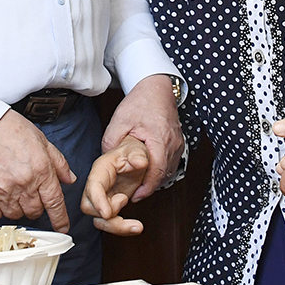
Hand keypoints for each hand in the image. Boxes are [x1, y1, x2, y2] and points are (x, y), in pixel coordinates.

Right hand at [0, 110, 75, 231]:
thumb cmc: (11, 130)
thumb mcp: (42, 141)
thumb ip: (58, 163)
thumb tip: (70, 180)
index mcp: (41, 171)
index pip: (55, 202)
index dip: (60, 219)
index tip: (62, 227)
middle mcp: (23, 184)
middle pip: (35, 211)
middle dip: (36, 206)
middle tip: (30, 193)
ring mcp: (3, 191)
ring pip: (16, 215)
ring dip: (18, 208)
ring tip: (13, 193)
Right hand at [79, 137, 149, 235]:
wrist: (135, 160)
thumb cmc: (131, 154)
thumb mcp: (136, 150)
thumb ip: (137, 156)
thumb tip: (140, 162)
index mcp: (101, 169)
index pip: (93, 186)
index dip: (98, 201)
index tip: (107, 213)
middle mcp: (97, 185)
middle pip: (89, 207)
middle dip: (107, 215)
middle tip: (126, 201)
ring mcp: (101, 198)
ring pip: (98, 220)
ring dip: (116, 227)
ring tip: (136, 225)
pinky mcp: (109, 207)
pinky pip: (109, 223)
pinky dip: (122, 229)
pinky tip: (134, 227)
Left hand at [101, 74, 183, 201]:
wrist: (157, 88)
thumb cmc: (140, 102)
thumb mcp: (119, 121)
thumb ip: (111, 142)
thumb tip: (106, 162)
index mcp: (160, 140)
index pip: (158, 172)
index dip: (147, 188)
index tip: (136, 196)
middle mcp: (173, 144)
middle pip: (164, 175)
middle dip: (149, 186)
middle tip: (133, 192)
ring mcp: (178, 144)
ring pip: (169, 170)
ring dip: (155, 178)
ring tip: (139, 182)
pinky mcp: (178, 143)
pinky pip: (171, 163)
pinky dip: (161, 170)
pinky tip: (149, 170)